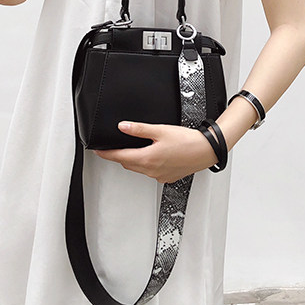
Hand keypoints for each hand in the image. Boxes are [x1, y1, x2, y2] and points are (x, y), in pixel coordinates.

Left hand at [95, 121, 220, 183]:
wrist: (206, 150)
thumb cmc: (188, 141)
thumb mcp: (160, 130)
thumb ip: (139, 129)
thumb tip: (122, 127)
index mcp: (147, 158)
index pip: (119, 157)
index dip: (106, 154)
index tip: (97, 151)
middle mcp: (151, 170)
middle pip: (128, 164)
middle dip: (120, 156)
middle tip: (114, 147)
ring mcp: (159, 175)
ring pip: (139, 168)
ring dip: (134, 160)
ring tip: (134, 148)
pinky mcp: (167, 177)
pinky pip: (151, 172)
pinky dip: (147, 164)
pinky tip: (153, 155)